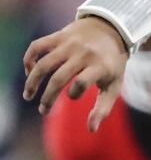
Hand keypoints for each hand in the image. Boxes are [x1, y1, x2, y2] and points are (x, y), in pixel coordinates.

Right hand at [23, 16, 128, 131]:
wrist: (112, 29)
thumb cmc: (112, 63)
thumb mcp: (114, 84)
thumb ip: (104, 108)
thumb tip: (91, 130)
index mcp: (100, 65)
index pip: (81, 83)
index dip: (74, 94)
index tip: (73, 97)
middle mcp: (84, 53)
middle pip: (59, 78)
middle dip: (48, 98)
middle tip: (43, 110)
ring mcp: (70, 44)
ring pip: (43, 64)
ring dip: (32, 82)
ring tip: (28, 95)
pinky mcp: (59, 36)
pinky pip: (37, 47)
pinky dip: (29, 59)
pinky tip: (29, 71)